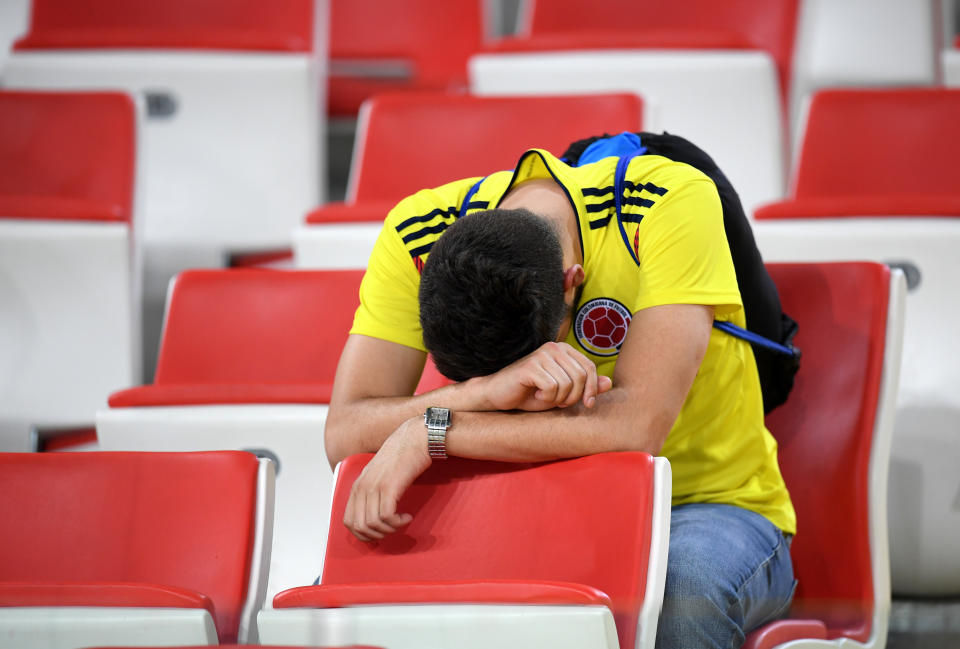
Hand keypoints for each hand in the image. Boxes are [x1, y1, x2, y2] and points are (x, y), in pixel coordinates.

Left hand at [342, 417, 430, 541]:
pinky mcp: (389, 486)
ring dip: (389, 529)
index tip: (378, 533)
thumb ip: (372, 491)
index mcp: (357, 485)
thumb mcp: (379, 474)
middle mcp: (362, 486)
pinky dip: (397, 522)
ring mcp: (374, 486)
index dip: (362, 534)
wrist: (416, 438)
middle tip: (392, 529)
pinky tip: (407, 517)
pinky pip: (386, 516)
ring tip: (401, 522)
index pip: (348, 521)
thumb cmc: (402, 456)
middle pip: (359, 526)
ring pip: (372, 524)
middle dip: (376, 535)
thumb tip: (374, 515)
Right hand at [477, 342, 612, 411]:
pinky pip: (552, 387)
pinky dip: (546, 398)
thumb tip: (609, 383)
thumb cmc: (531, 395)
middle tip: (558, 402)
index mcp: (564, 350)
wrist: (499, 396)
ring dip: (558, 399)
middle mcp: (554, 347)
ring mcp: (542, 354)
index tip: (586, 405)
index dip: (592, 389)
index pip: (590, 368)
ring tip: (544, 398)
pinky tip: (534, 395)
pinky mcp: (531, 365)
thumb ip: (585, 387)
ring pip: (567, 384)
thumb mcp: (563, 394)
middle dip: (574, 397)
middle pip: (581, 376)